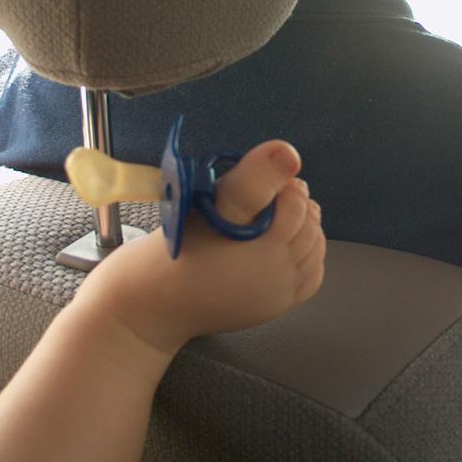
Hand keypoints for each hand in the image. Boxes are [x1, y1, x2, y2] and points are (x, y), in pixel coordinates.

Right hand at [74, 141, 325, 354]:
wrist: (148, 306)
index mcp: (268, 250)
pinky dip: (306, 256)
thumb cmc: (173, 252)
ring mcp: (278, 297)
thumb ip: (253, 179)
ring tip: (277, 214)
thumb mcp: (210, 206)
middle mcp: (281, 277)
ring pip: (313, 252)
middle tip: (269, 191)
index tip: (263, 176)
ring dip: (303, 228)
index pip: (299, 205)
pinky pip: (308, 279)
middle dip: (296, 204)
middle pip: (311, 228)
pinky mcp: (270, 308)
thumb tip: (289, 153)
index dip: (285, 183)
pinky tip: (287, 244)